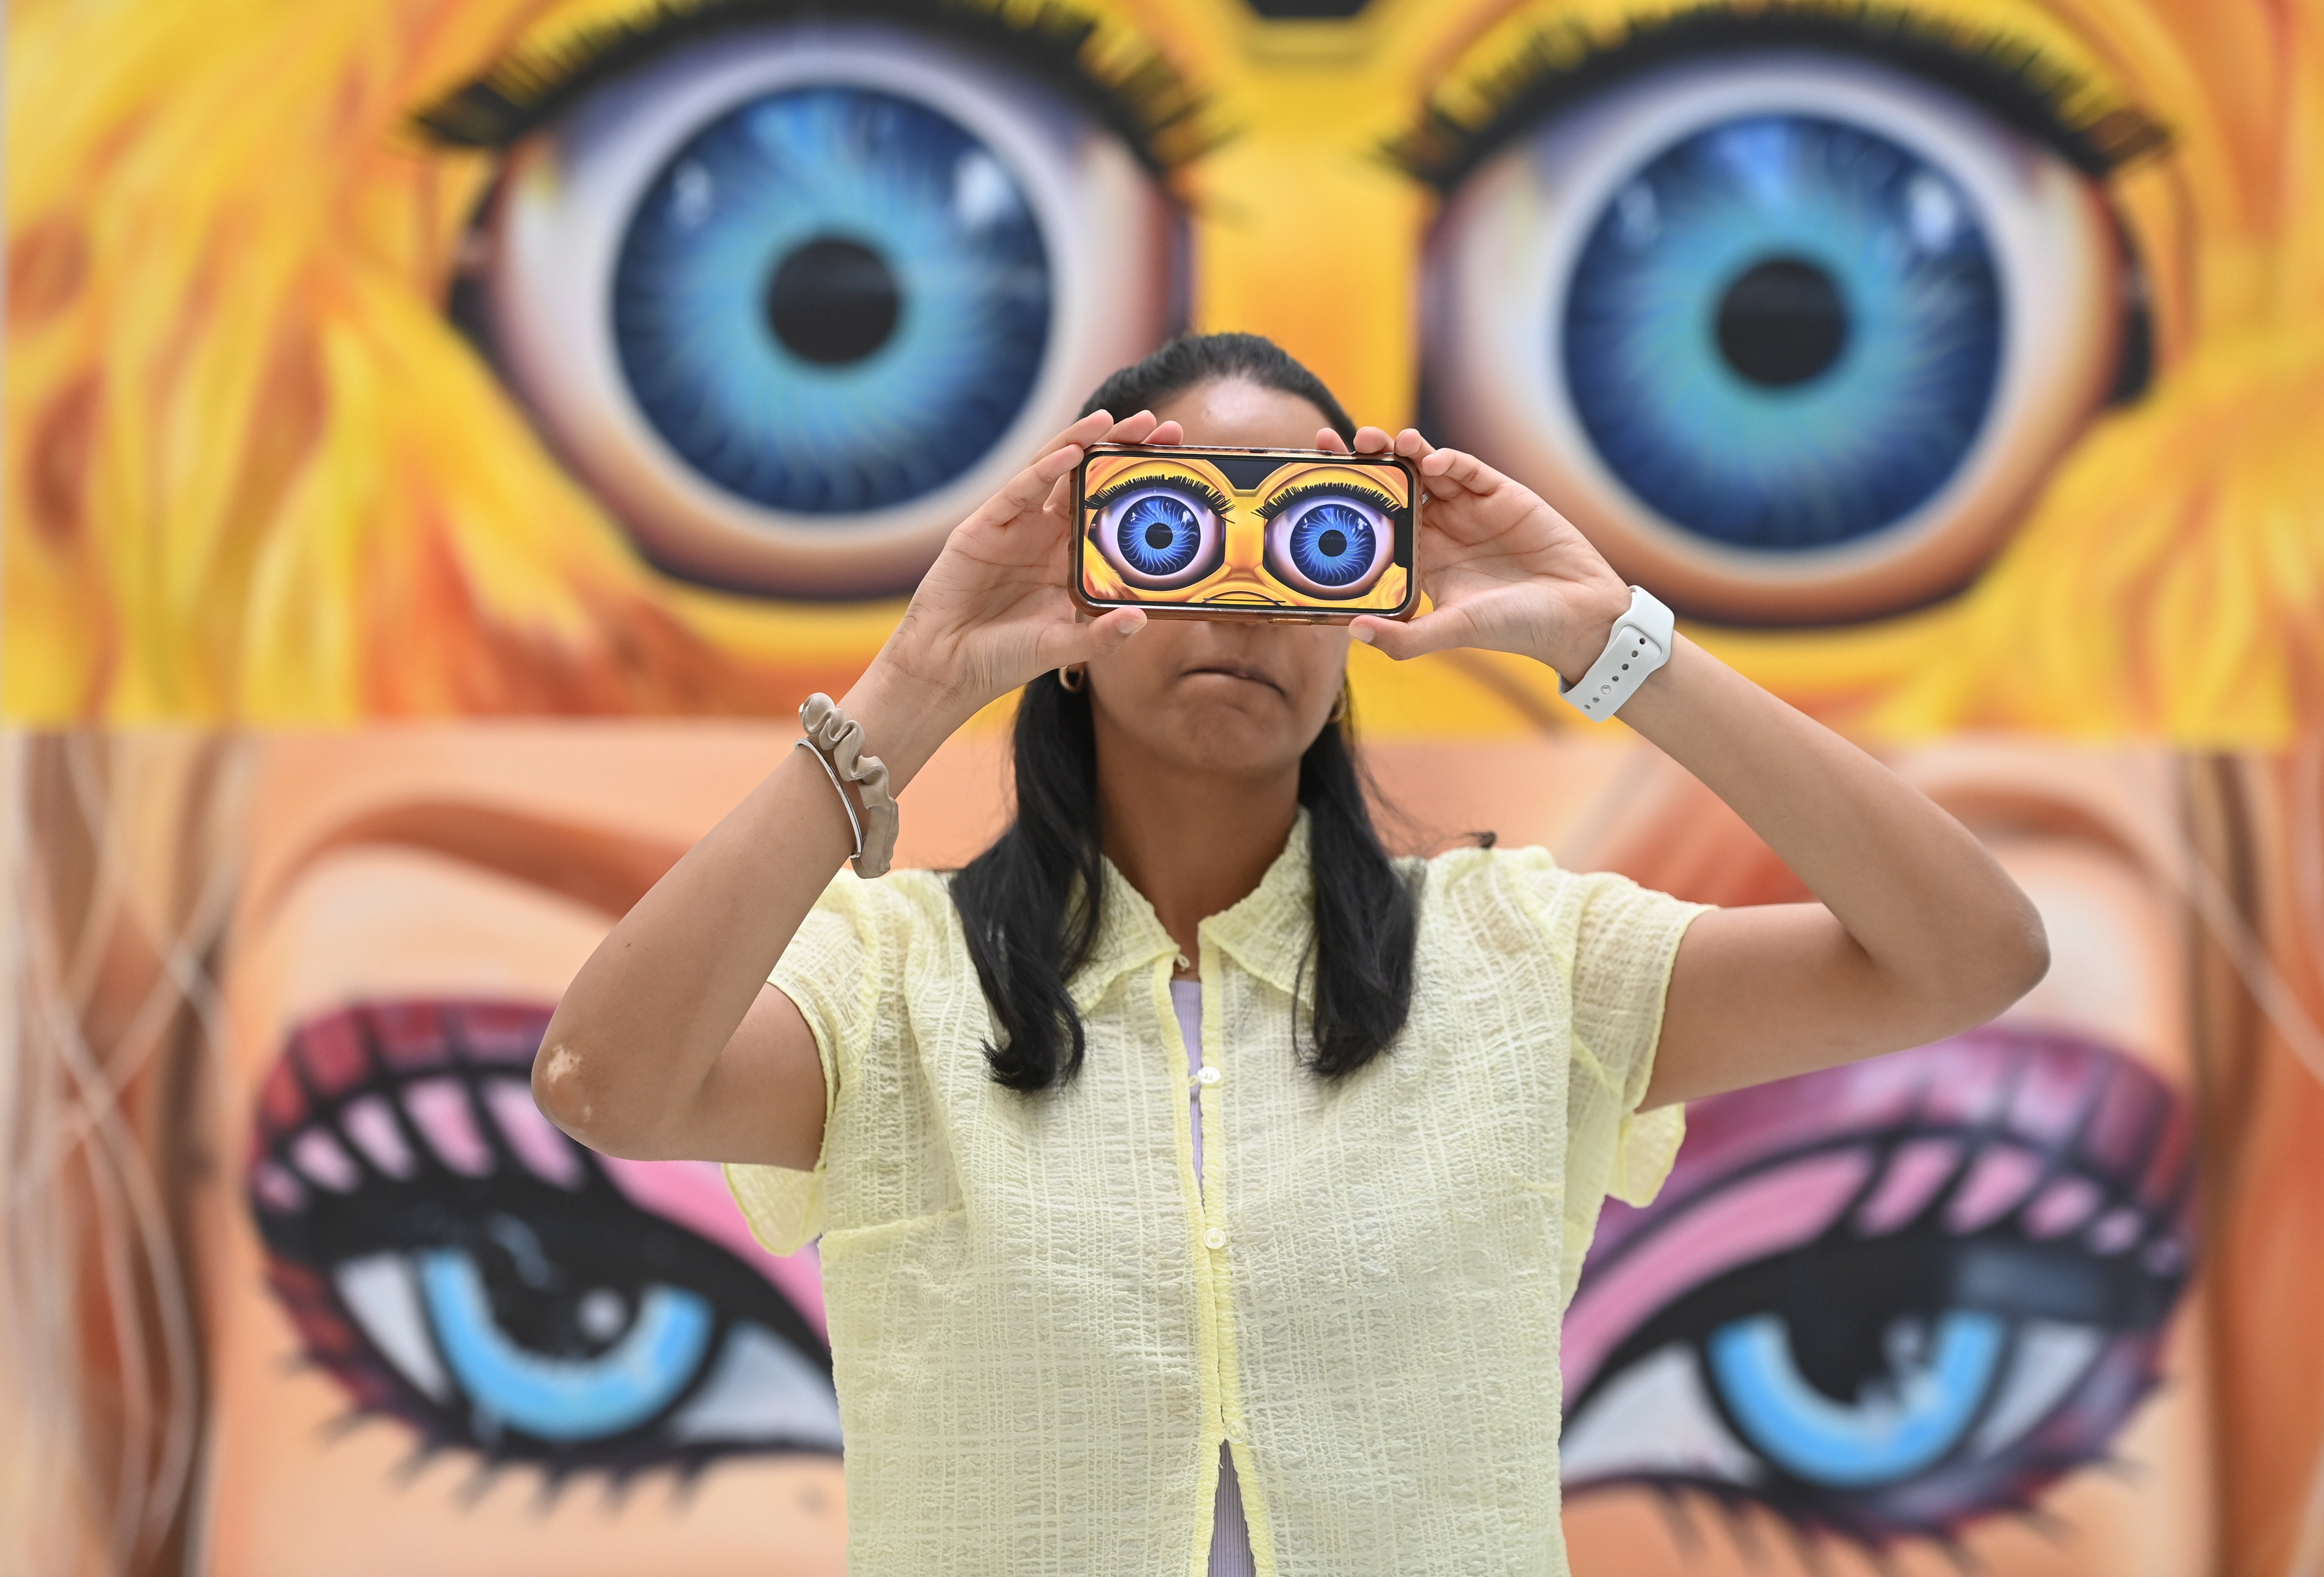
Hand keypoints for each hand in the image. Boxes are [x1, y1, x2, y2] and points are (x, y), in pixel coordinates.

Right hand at [855, 409, 1179, 756]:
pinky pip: (1017, 492)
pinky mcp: (983, 528)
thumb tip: (1140, 620)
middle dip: (1120, 450)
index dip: (1137, 484)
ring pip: (1052, 473)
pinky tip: (1069, 453)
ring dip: (1081, 443)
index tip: (1175, 462)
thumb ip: (1100, 636)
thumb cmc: (1004, 658)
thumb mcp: (1061, 647)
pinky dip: (1042, 471)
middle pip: (1087, 480)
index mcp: (1069, 558)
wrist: (948, 668)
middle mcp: (1045, 535)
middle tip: (1159, 426)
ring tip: (1112, 420)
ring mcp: (1015, 527)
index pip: (1109, 509)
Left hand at [1318, 425, 1630, 681]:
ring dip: (1401, 450)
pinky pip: (1467, 468)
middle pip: (1392, 484)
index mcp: (1422, 558)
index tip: (1315, 479)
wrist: (1577, 616)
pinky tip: (1431, 461)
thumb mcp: (1453, 632)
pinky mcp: (1501, 493)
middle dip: (1364, 460)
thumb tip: (1354, 631)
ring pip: (1424, 466)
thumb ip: (1405, 637)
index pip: (1375, 520)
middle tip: (1336, 442)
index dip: (1348, 497)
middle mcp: (1440, 528)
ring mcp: (1469, 508)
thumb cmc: (1515, 627)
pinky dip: (1448, 459)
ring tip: (1382, 441)